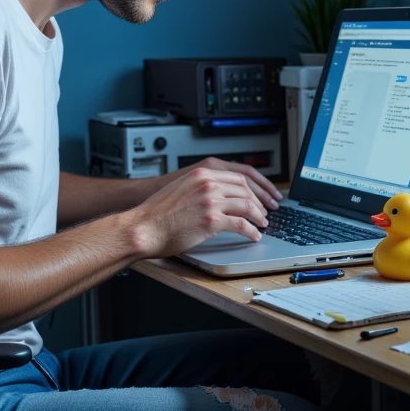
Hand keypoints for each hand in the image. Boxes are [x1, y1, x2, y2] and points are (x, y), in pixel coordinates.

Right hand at [127, 165, 269, 257]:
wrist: (144, 227)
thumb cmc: (157, 213)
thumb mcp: (181, 188)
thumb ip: (200, 187)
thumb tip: (219, 194)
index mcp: (202, 174)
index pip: (239, 176)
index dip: (254, 188)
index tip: (260, 196)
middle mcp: (208, 184)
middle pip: (246, 190)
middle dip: (260, 202)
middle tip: (265, 212)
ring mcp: (211, 202)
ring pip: (247, 206)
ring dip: (259, 217)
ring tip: (262, 224)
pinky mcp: (212, 221)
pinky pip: (242, 225)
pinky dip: (252, 231)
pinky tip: (254, 235)